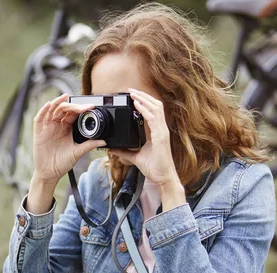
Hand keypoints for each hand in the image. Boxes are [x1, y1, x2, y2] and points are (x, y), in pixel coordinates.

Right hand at [32, 93, 105, 184]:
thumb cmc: (62, 163)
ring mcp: (47, 128)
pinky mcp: (38, 133)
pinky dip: (43, 111)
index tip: (91, 107)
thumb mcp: (78, 152)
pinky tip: (48, 105)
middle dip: (72, 105)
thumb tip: (104, 141)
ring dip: (57, 102)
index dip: (81, 108)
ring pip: (51, 110)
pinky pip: (39, 119)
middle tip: (81, 106)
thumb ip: (89, 145)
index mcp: (66, 128)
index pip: (73, 114)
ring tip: (64, 97)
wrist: (50, 174)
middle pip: (63, 110)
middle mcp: (57, 126)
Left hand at [110, 88, 185, 209]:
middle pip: (155, 106)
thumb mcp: (135, 158)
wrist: (163, 178)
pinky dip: (145, 110)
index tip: (134, 96)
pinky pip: (153, 119)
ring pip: (156, 109)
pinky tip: (137, 105)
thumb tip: (113, 149)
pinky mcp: (161, 138)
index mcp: (157, 132)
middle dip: (144, 96)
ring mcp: (162, 132)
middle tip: (132, 90)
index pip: (153, 111)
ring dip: (144, 99)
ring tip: (134, 94)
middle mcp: (161, 130)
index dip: (145, 102)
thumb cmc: (155, 168)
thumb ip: (125, 152)